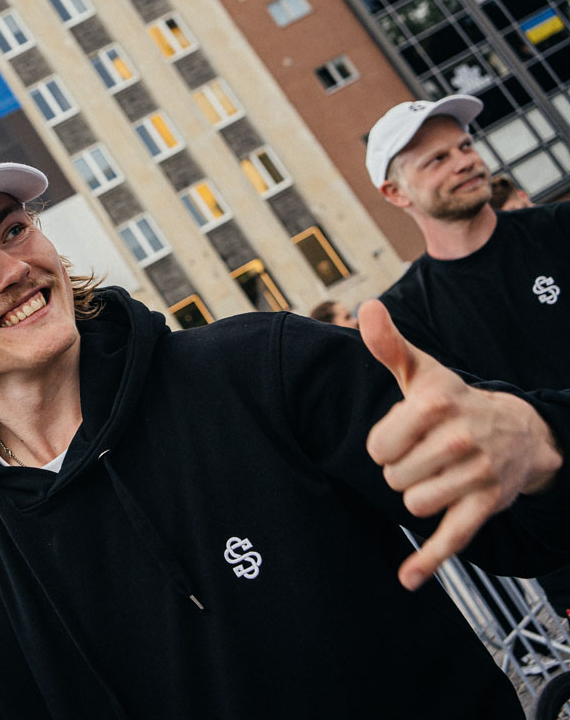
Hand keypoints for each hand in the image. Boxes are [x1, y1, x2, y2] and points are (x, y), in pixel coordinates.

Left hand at [358, 300, 561, 590]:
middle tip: (424, 455)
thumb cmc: (455, 402)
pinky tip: (408, 578)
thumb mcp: (423, 373)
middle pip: (393, 478)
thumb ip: (389, 346)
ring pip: (413, 504)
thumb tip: (366, 309)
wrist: (520, 431)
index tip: (402, 436)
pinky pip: (452, 539)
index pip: (378, 446)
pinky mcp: (486, 506)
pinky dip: (428, 562)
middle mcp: (459, 440)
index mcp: (435, 406)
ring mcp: (475, 476)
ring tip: (436, 475)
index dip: (384, 445)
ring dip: (416, 495)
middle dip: (401, 470)